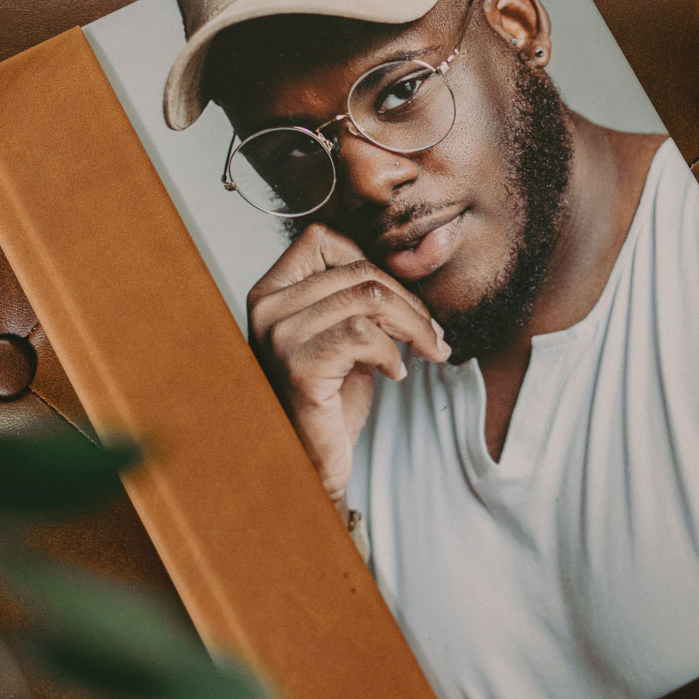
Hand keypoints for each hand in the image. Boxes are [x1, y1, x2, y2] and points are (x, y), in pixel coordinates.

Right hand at [247, 223, 450, 508]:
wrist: (311, 460)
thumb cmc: (329, 399)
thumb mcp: (341, 335)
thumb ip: (355, 297)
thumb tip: (411, 262)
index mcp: (271, 292)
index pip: (323, 238)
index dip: (370, 262)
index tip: (397, 299)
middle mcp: (267, 307)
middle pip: (358, 271)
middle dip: (408, 302)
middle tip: (430, 334)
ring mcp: (279, 336)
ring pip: (367, 298)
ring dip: (411, 325)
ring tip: (422, 350)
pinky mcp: (299, 367)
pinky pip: (363, 334)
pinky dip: (391, 352)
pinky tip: (393, 373)